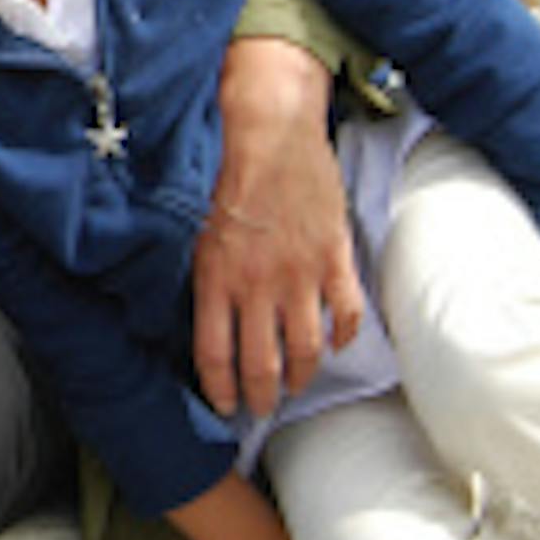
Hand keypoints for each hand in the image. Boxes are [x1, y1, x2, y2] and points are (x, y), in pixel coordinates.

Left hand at [194, 37, 365, 420]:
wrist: (270, 128)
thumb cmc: (224, 170)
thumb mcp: (195, 227)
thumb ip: (200, 274)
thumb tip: (193, 314)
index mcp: (214, 278)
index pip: (214, 355)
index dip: (220, 390)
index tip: (225, 406)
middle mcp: (257, 285)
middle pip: (261, 365)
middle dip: (261, 398)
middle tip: (262, 411)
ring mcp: (299, 274)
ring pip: (305, 350)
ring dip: (300, 376)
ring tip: (295, 385)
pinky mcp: (333, 257)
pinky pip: (345, 313)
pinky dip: (343, 335)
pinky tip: (336, 343)